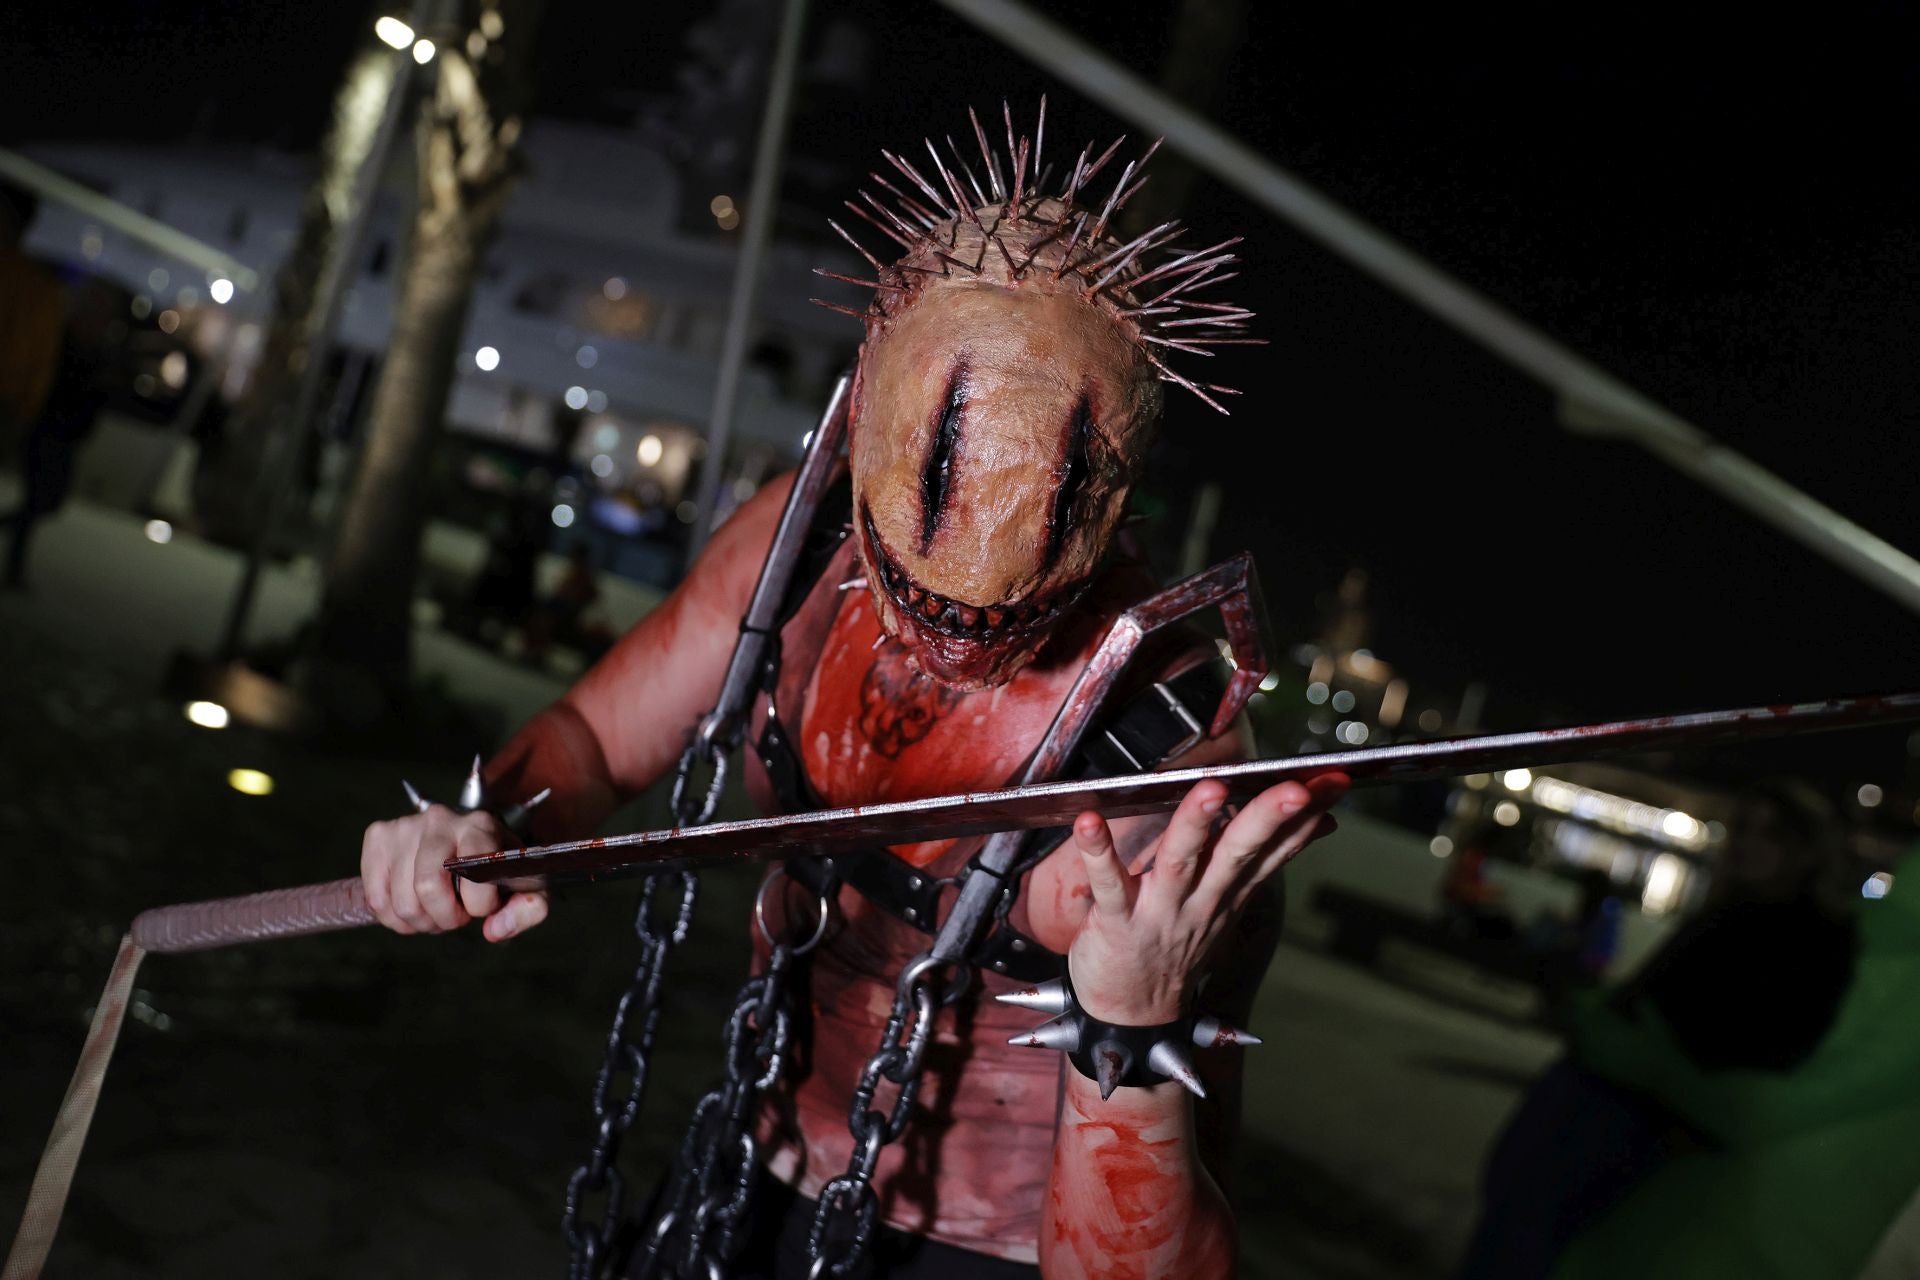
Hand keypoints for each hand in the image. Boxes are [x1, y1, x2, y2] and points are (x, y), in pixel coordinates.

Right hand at [360, 804, 548, 941]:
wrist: (471, 838)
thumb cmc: (497, 865)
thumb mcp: (527, 884)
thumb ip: (528, 909)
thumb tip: (495, 930)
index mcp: (481, 826)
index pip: (472, 873)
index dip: (479, 905)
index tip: (484, 906)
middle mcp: (440, 819)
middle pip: (427, 887)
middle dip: (445, 918)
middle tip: (457, 915)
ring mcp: (405, 825)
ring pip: (402, 900)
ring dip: (422, 922)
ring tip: (438, 909)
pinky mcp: (379, 837)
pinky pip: (377, 898)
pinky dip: (396, 918)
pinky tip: (415, 907)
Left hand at [1067, 773, 1346, 1023]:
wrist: (1130, 1015)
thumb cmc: (1176, 944)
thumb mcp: (1231, 903)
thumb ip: (1266, 860)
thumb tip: (1321, 822)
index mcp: (1229, 891)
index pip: (1274, 850)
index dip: (1304, 819)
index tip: (1334, 783)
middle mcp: (1201, 899)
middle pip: (1239, 852)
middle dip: (1267, 817)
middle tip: (1295, 787)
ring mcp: (1159, 911)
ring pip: (1181, 860)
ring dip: (1197, 823)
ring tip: (1212, 788)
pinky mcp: (1116, 921)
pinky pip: (1108, 883)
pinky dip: (1098, 852)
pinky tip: (1089, 821)